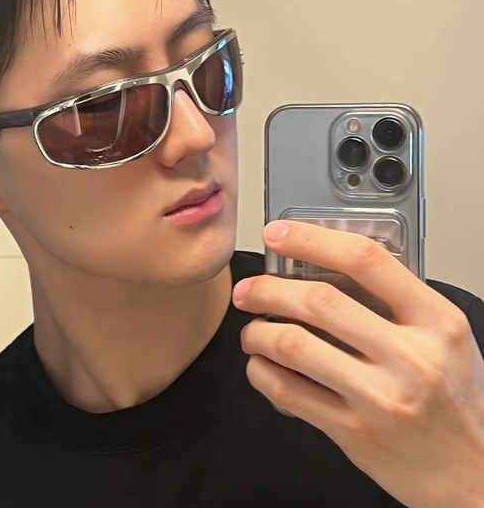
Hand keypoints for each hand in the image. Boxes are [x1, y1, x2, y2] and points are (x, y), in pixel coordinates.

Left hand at [232, 220, 483, 507]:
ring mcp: (379, 398)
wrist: (475, 475)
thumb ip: (399, 302)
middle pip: (318, 302)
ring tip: (251, 331)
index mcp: (436, 321)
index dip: (312, 239)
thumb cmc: (458, 400)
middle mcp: (410, 357)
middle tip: (249, 289)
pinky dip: (262, 373)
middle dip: (268, 289)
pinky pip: (289, 393)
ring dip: (257, 333)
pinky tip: (261, 365)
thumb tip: (327, 265)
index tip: (278, 234)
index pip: (365, 261)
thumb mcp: (446, 337)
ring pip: (293, 346)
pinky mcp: (354, 433)